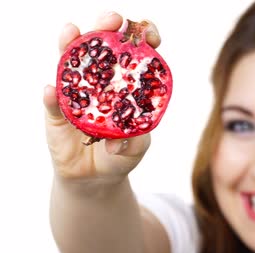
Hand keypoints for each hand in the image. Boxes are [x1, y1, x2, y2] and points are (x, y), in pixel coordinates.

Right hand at [44, 12, 160, 181]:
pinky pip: (53, 102)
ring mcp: (76, 94)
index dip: (143, 39)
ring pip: (71, 64)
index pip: (134, 54)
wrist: (96, 177)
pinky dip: (52, 96)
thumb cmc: (121, 154)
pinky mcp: (57, 113)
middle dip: (106, 28)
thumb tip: (117, 142)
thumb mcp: (136, 148)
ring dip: (71, 45)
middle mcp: (100, 82)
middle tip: (112, 20)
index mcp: (125, 84)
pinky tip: (52, 90)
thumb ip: (134, 142)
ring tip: (72, 32)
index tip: (149, 35)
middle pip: (101, 48)